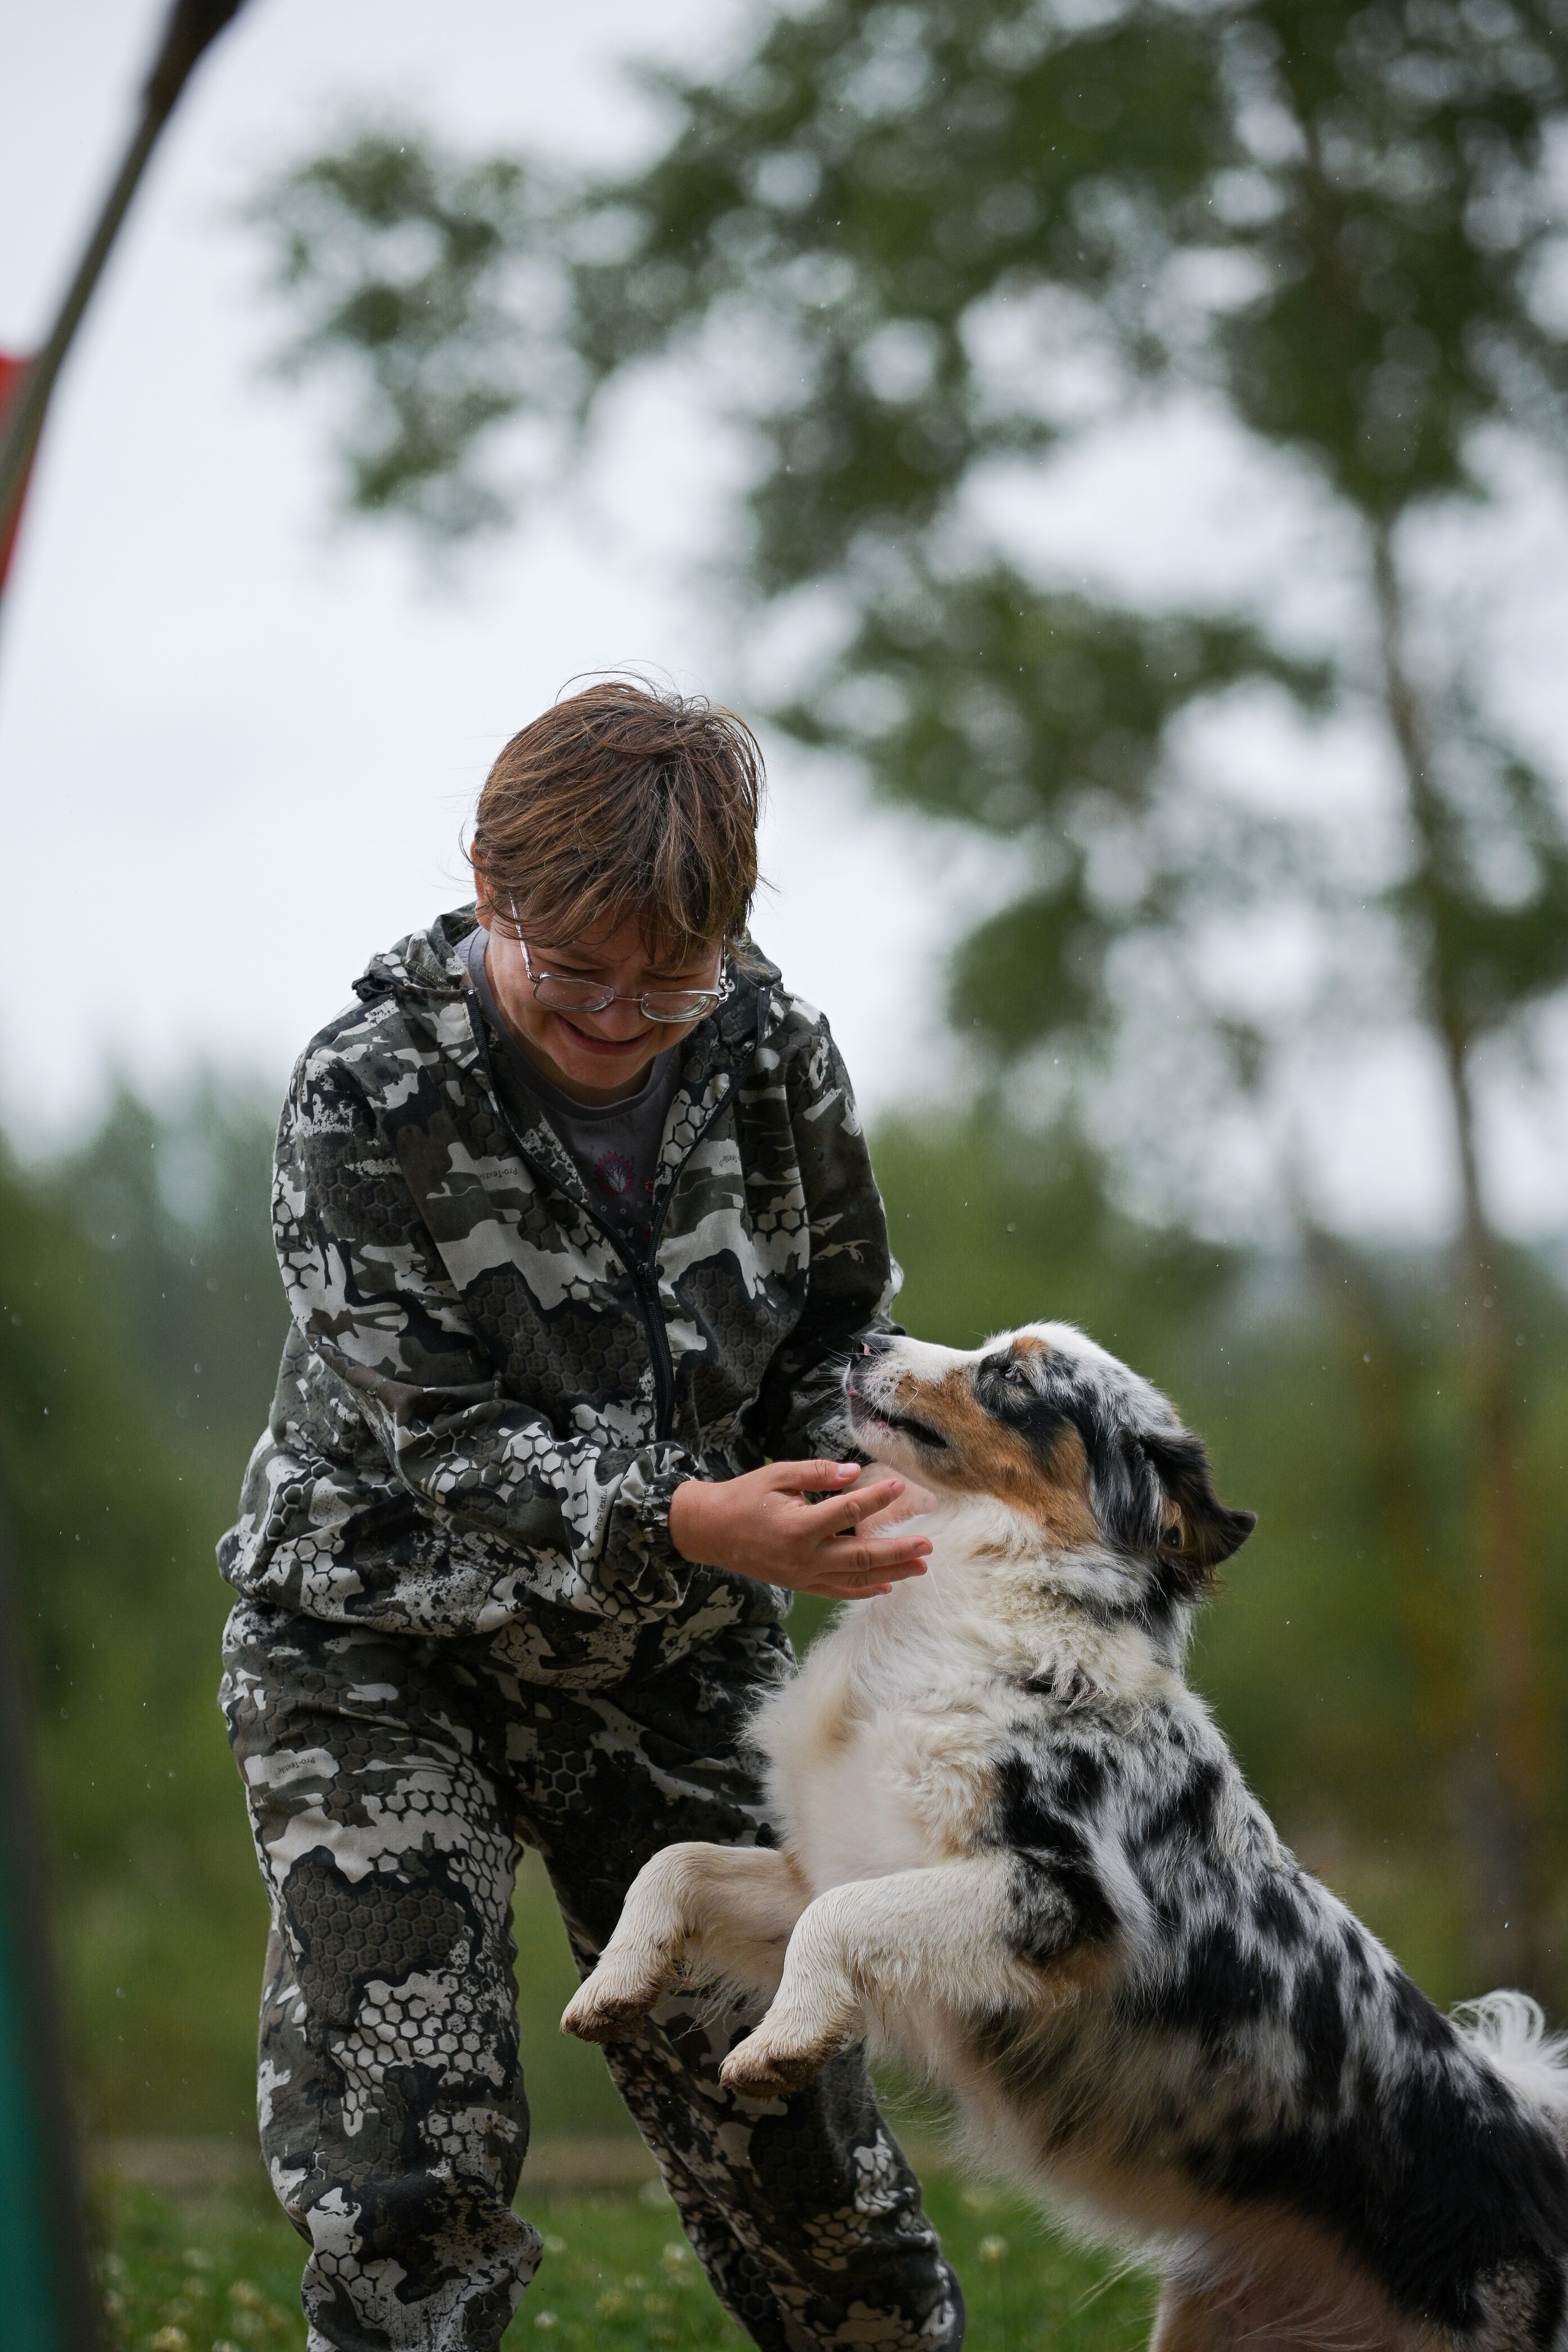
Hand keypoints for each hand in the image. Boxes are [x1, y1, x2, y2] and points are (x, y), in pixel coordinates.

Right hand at [668, 1460, 932, 1599]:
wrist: (710, 1531)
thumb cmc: (743, 1497)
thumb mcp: (777, 1475)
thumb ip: (816, 1473)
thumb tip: (853, 1472)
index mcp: (798, 1526)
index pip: (848, 1511)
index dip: (876, 1497)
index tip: (900, 1485)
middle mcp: (805, 1556)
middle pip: (862, 1555)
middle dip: (898, 1551)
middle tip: (928, 1545)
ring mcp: (803, 1575)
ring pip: (856, 1578)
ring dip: (891, 1573)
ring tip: (920, 1568)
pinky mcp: (800, 1585)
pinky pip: (839, 1590)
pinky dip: (865, 1589)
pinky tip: (887, 1585)